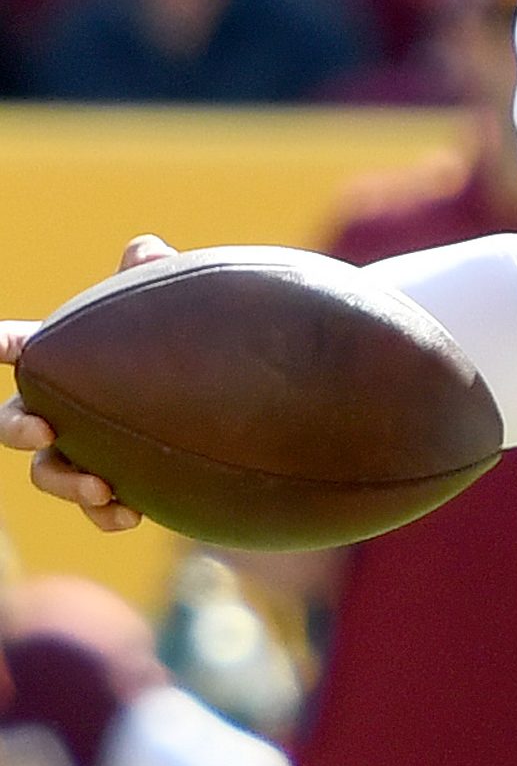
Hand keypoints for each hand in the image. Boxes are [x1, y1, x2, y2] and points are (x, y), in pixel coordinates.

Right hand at [0, 236, 176, 532]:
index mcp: (71, 362)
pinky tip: (130, 515)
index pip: (26, 348)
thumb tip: (148, 250)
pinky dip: (106, 514)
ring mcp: (88, 451)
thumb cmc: (196, 346)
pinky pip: (98, 509)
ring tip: (99, 488)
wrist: (242, 410)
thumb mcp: (180, 310)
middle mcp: (67, 409)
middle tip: (42, 429)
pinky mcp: (119, 485)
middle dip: (16, 426)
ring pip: (48, 473)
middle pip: (14, 421)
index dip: (4, 344)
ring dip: (64, 481)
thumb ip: (158, 280)